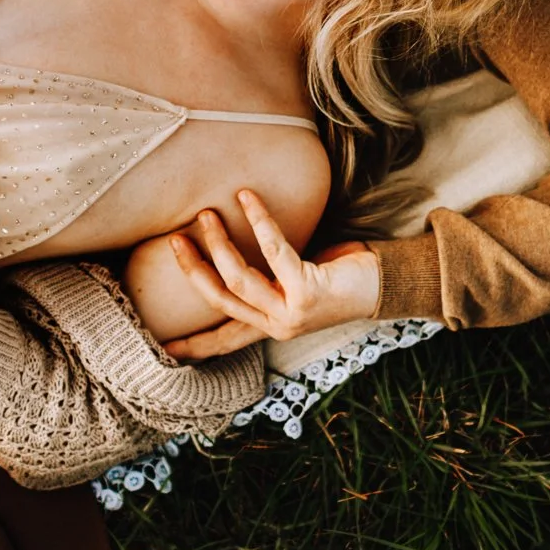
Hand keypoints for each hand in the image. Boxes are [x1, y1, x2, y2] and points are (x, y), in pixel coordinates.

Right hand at [158, 190, 380, 357]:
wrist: (385, 283)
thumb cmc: (340, 276)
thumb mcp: (296, 283)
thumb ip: (268, 280)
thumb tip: (232, 250)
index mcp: (272, 326)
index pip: (225, 340)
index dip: (195, 345)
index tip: (164, 350)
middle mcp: (277, 325)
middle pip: (221, 300)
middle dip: (193, 270)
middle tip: (175, 241)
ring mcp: (291, 312)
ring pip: (239, 278)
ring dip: (219, 243)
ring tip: (207, 215)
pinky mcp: (306, 291)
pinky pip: (274, 250)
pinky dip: (259, 221)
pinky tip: (248, 199)